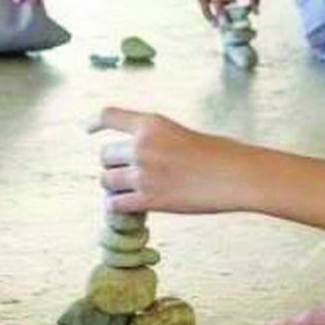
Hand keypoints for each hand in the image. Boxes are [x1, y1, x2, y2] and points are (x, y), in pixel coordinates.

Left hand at [89, 106, 249, 213]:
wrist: (236, 175)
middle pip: (105, 156)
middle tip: (129, 175)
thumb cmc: (219, 154)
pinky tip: (130, 208)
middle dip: (113, 165)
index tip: (88, 129)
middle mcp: (142, 146)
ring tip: (131, 191)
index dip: (94, 122)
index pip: (109, 116)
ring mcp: (144, 173)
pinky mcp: (149, 199)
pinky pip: (116, 204)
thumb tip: (132, 160)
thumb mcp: (181, 133)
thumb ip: (154, 141)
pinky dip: (119, 206)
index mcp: (151, 123)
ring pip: (106, 181)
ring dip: (114, 187)